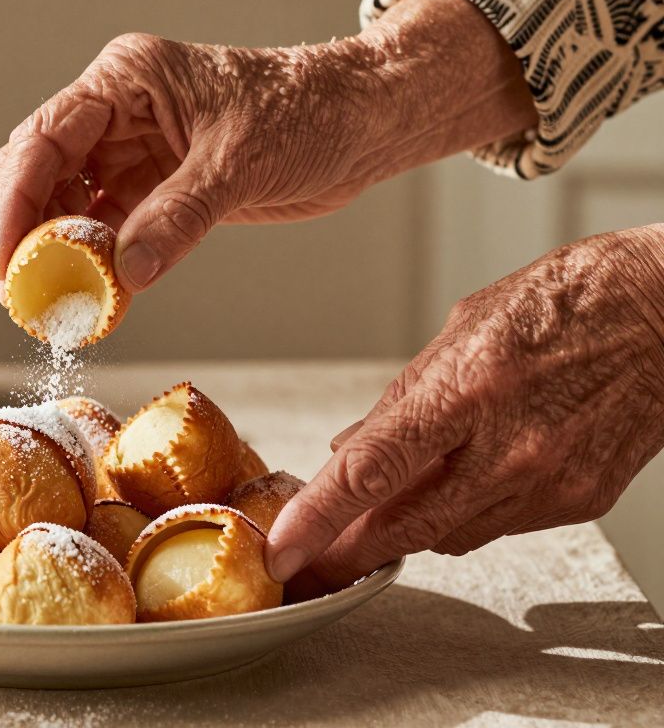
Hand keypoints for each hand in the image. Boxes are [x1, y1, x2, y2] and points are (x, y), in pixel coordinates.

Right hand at [0, 0, 535, 297]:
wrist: (363, 124)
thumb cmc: (310, 112)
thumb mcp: (239, 162)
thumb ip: (177, 217)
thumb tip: (123, 274)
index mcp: (126, 80)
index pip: (44, 137)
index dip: (14, 200)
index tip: (5, 258)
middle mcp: (118, 113)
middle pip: (40, 172)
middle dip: (27, 231)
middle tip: (25, 292)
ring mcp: (133, 152)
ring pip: (66, 206)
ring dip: (59, 254)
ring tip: (59, 303)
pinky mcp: (154, 190)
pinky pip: (106, 230)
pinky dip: (96, 265)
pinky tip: (96, 296)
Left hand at [268, 225, 663, 588]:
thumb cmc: (565, 302)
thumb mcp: (462, 329)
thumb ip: (404, 399)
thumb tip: (353, 450)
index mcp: (468, 389)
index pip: (372, 472)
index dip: (319, 519)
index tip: (283, 549)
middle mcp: (510, 446)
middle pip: (405, 526)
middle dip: (347, 550)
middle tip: (307, 559)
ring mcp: (549, 481)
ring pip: (447, 536)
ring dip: (401, 532)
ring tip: (372, 516)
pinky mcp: (579, 501)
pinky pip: (496, 526)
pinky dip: (460, 515)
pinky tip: (450, 489)